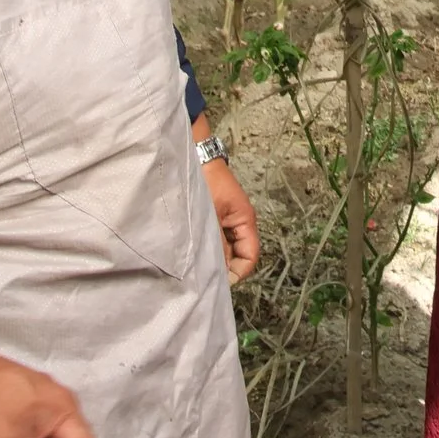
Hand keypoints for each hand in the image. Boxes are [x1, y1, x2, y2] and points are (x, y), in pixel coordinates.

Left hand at [202, 152, 260, 284]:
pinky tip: (189, 251)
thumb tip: (218, 272)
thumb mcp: (211, 216)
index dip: (237, 273)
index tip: (217, 281)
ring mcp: (224, 220)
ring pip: (222, 248)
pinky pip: (212, 239)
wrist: (193, 156)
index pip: (250, 257)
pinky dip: (204, 247)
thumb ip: (216, 244)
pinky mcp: (211, 217)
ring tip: (192, 265)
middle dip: (221, 267)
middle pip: (236, 255)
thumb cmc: (206, 181)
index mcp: (245, 221)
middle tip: (200, 276)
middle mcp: (237, 223)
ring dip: (210, 257)